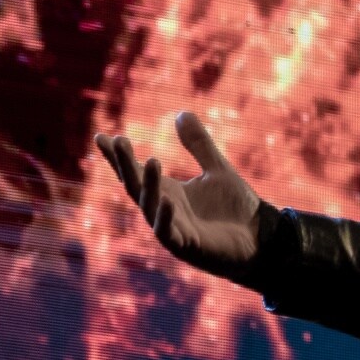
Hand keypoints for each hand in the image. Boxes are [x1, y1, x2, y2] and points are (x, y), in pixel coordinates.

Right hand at [95, 111, 263, 283]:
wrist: (259, 241)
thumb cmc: (235, 210)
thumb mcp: (218, 170)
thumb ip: (198, 145)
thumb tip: (181, 113)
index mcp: (167, 191)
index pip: (135, 171)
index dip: (117, 156)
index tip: (100, 137)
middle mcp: (163, 209)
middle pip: (135, 185)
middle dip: (125, 165)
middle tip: (118, 141)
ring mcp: (172, 229)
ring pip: (151, 206)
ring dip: (148, 185)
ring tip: (151, 160)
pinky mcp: (185, 246)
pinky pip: (169, 232)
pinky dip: (166, 217)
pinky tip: (168, 200)